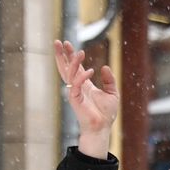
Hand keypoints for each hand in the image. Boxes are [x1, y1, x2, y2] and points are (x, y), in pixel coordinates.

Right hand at [54, 40, 117, 156]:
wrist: (103, 127)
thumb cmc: (106, 113)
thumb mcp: (112, 93)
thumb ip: (109, 80)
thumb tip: (104, 67)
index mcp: (84, 84)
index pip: (74, 67)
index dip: (70, 55)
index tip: (67, 43)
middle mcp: (77, 86)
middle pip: (65, 67)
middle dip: (61, 55)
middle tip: (58, 41)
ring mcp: (74, 92)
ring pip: (70, 74)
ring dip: (73, 62)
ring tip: (80, 52)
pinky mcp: (75, 99)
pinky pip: (76, 85)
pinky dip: (82, 77)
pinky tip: (90, 70)